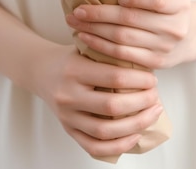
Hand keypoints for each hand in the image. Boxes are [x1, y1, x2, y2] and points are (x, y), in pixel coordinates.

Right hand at [30, 44, 162, 157]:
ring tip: (152, 115)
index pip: (114, 77)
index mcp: (74, 70)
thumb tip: (148, 67)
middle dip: (141, 103)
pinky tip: (135, 136)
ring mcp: (67, 116)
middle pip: (112, 106)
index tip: (152, 79)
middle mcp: (68, 95)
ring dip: (135, 125)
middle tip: (155, 97)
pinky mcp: (68, 130)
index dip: (139, 80)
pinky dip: (118, 146)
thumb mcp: (87, 47)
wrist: (40, 70)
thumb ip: (111, 55)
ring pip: (105, 131)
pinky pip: (94, 147)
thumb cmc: (70, 57)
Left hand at [65, 0, 192, 69]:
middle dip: (100, 14)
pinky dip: (100, 46)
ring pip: (123, 38)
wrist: (192, 37)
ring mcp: (165, 47)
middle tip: (77, 10)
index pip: (158, 0)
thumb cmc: (172, 8)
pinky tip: (85, 38)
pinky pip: (122, 55)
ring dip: (94, 30)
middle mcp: (175, 27)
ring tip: (75, 23)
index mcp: (181, 4)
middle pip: (132, 20)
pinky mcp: (155, 62)